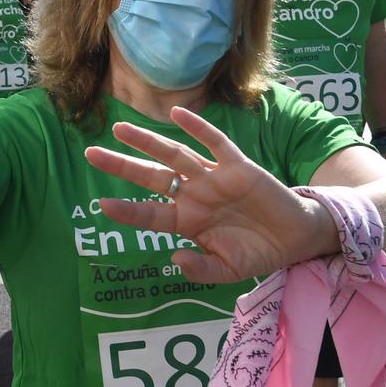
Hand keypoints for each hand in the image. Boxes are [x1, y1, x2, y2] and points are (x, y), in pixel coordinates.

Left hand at [85, 106, 330, 282]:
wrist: (295, 239)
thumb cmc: (257, 252)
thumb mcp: (227, 271)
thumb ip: (200, 269)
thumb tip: (174, 260)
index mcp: (187, 221)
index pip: (149, 214)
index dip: (126, 210)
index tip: (100, 204)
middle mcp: (194, 195)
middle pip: (152, 176)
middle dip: (122, 165)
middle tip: (90, 152)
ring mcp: (214, 178)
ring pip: (175, 155)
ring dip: (148, 142)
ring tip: (120, 129)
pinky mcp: (238, 167)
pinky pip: (216, 143)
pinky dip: (198, 129)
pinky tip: (178, 115)